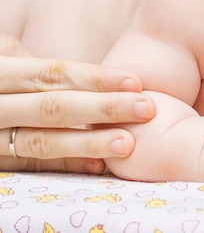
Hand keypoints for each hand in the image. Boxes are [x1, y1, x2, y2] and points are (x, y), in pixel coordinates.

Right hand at [0, 35, 155, 173]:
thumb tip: (75, 68)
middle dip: (102, 108)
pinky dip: (65, 165)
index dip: (94, 78)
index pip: (51, 73)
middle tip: (147, 108)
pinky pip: (29, 166)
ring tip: (127, 143)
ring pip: (38, 141)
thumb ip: (27, 66)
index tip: (135, 81)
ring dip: (87, 142)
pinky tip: (98, 166)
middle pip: (51, 106)